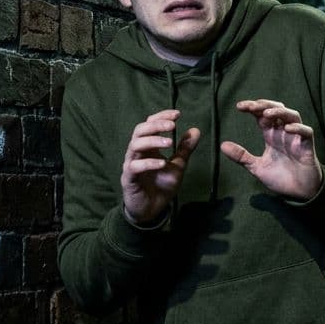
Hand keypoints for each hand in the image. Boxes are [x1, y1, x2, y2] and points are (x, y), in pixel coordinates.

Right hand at [122, 110, 200, 224]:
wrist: (152, 210)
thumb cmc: (162, 186)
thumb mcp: (178, 166)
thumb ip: (184, 149)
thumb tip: (195, 130)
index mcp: (148, 147)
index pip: (149, 124)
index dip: (161, 116)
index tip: (178, 114)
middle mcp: (137, 152)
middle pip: (139, 130)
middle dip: (156, 125)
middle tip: (172, 125)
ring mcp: (131, 164)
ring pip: (135, 145)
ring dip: (153, 141)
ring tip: (170, 142)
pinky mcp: (129, 178)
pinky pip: (134, 167)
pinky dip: (148, 163)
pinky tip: (162, 163)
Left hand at [220, 99, 322, 199]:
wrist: (299, 193)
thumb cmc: (281, 178)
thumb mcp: (256, 167)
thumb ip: (242, 156)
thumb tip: (222, 145)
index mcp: (271, 135)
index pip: (262, 115)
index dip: (252, 108)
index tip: (239, 106)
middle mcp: (284, 133)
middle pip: (277, 109)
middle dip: (265, 105)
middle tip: (251, 107)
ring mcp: (296, 138)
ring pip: (293, 116)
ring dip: (280, 112)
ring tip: (267, 113)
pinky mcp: (307, 147)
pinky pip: (307, 132)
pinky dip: (298, 128)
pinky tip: (287, 128)